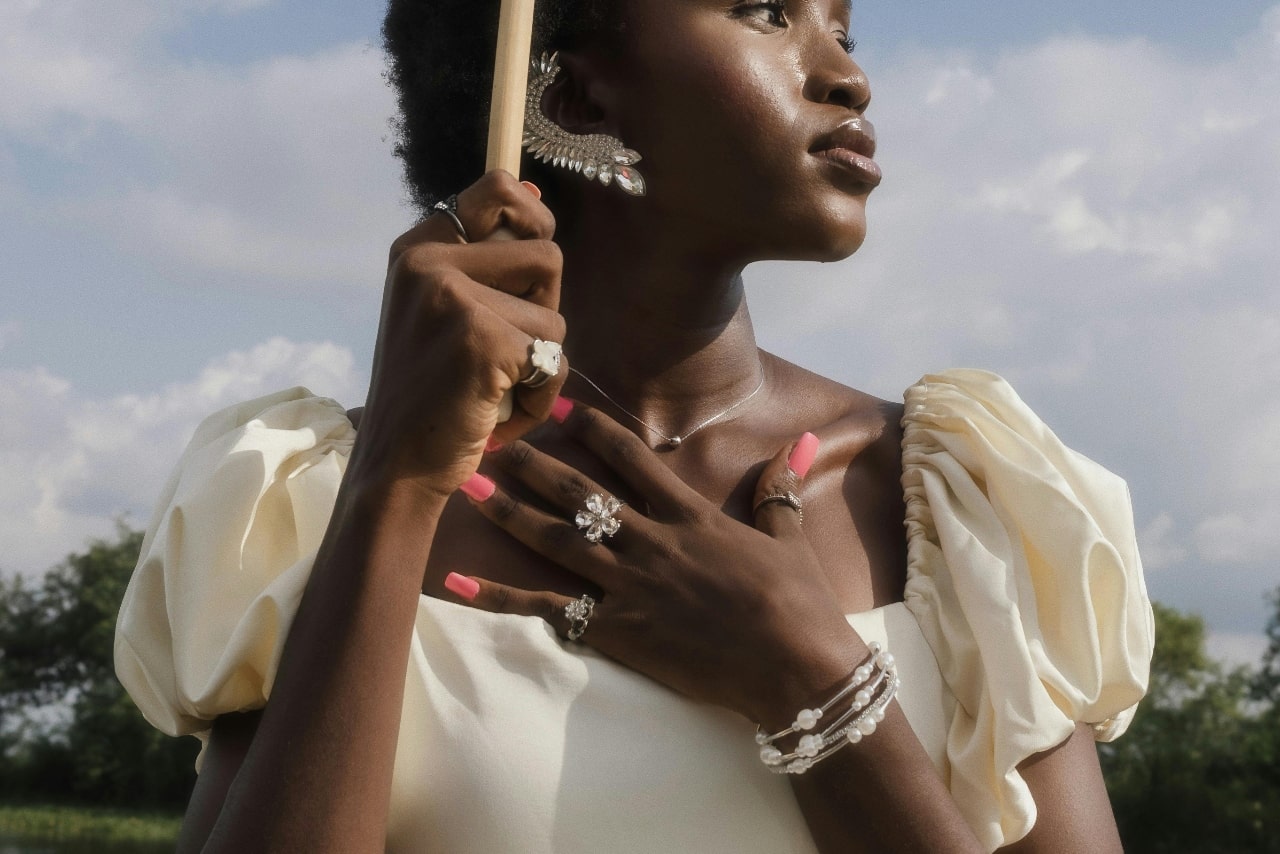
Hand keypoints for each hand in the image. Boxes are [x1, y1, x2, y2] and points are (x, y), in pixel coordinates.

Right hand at [351, 170, 567, 505]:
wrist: (396, 469)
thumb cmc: (429, 397)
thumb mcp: (443, 314)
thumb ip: (484, 259)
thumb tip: (535, 187)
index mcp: (418, 249)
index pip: (499, 186)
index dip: (535, 217)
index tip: (530, 266)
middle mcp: (428, 263)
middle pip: (548, 256)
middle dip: (544, 310)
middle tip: (502, 350)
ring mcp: (452, 298)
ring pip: (555, 316)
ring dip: (540, 364)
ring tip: (493, 390)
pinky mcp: (481, 340)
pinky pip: (553, 359)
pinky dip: (539, 398)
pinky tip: (495, 415)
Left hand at [447, 401, 866, 726]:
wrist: (794, 666)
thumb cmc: (798, 603)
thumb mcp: (789, 538)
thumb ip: (782, 487)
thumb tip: (807, 440)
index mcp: (690, 515)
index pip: (632, 458)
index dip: (591, 428)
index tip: (557, 405)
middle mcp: (651, 541)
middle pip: (579, 494)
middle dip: (533, 464)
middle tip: (490, 438)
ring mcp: (629, 585)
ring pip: (555, 541)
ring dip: (508, 513)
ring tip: (467, 488)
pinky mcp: (616, 629)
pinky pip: (546, 609)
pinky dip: (498, 596)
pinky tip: (457, 582)